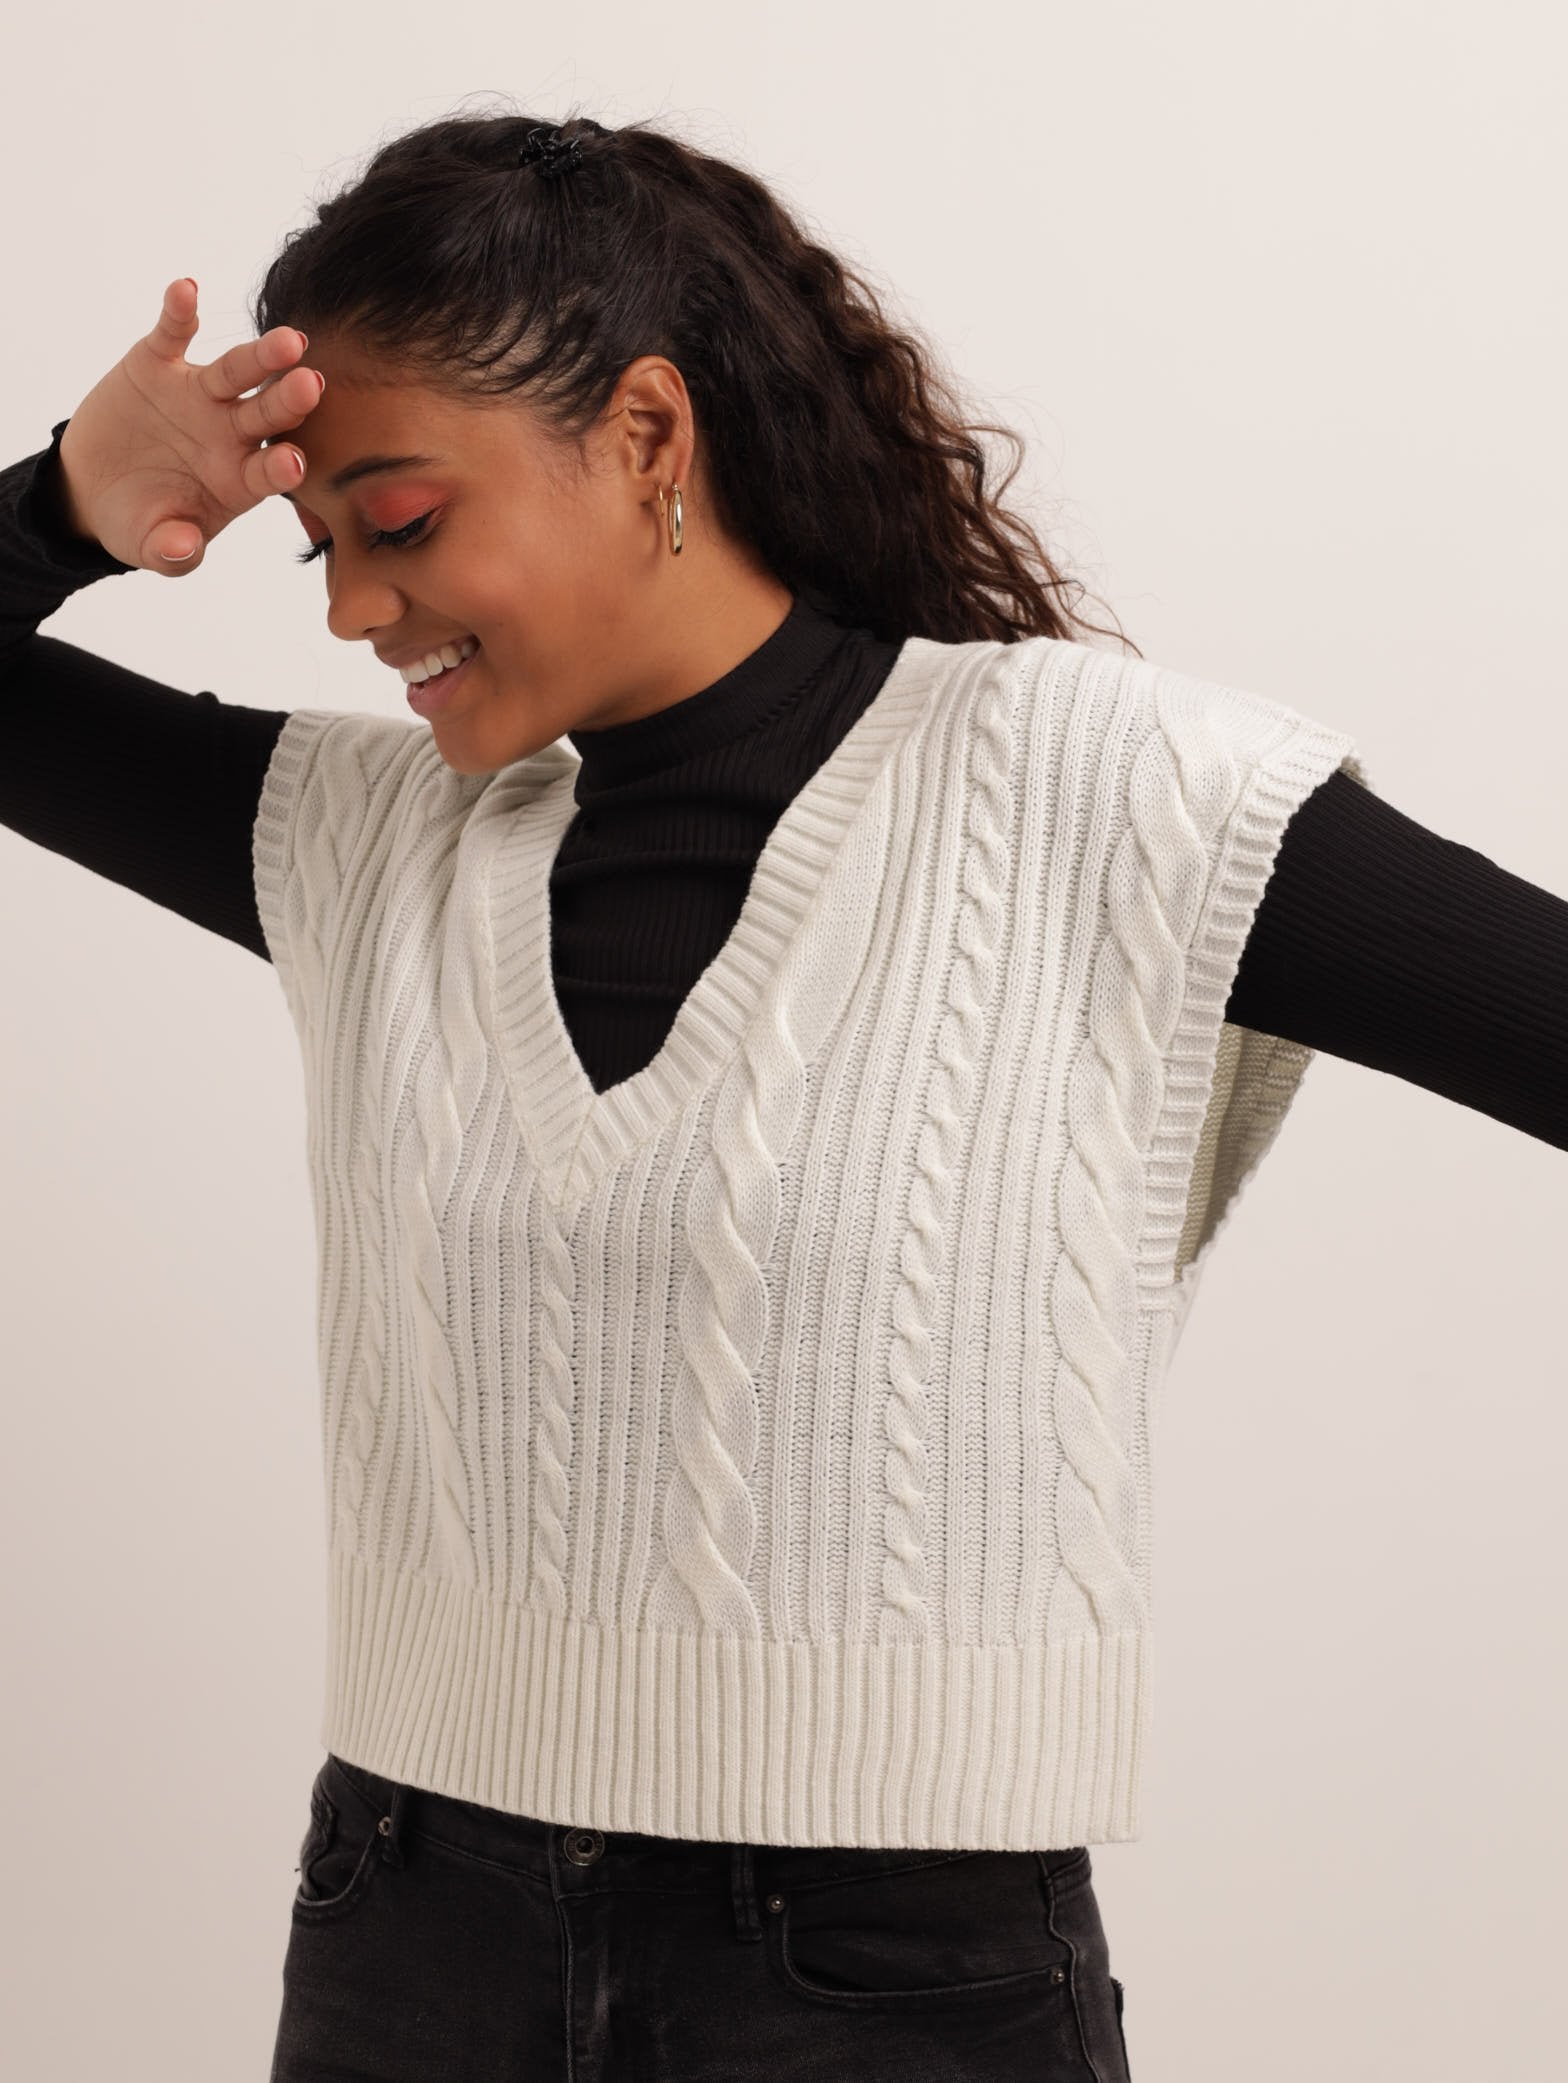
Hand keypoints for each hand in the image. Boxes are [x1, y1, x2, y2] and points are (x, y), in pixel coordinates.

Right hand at [54, 277, 324, 573]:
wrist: (94, 489)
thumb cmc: (140, 523)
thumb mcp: (151, 546)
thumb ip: (173, 552)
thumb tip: (181, 547)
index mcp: (240, 479)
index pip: (269, 471)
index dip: (281, 467)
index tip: (294, 462)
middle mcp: (230, 433)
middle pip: (267, 414)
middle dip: (289, 400)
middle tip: (312, 384)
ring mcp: (199, 396)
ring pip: (236, 371)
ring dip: (261, 354)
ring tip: (288, 340)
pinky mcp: (160, 365)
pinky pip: (173, 334)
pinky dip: (178, 312)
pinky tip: (186, 290)